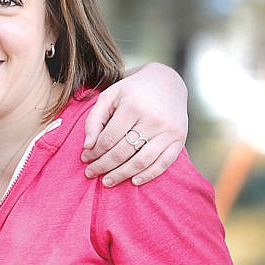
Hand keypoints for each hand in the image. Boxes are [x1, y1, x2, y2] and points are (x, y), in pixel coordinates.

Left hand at [81, 62, 187, 186]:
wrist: (166, 82)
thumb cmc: (131, 91)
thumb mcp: (109, 96)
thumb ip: (94, 119)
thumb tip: (88, 146)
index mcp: (133, 106)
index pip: (109, 138)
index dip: (94, 151)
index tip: (84, 158)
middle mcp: (153, 119)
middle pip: (123, 151)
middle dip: (104, 165)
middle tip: (91, 173)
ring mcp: (168, 130)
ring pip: (142, 161)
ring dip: (122, 175)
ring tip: (107, 181)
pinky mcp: (179, 138)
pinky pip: (163, 163)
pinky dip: (148, 175)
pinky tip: (134, 181)